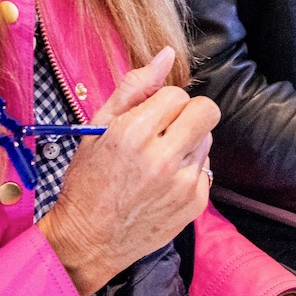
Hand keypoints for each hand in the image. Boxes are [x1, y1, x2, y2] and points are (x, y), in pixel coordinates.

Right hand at [38, 47, 214, 295]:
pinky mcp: (195, 203)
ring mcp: (183, 183)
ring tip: (159, 160)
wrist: (90, 240)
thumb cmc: (89, 180)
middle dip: (189, 113)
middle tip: (167, 130)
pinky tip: (163, 183)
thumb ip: (134, 87)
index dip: (162, 102)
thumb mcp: (98, 127)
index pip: (177, 94)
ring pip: (206, 139)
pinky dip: (188, 170)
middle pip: (206, 111)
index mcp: (134, 133)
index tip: (147, 118)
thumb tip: (168, 55)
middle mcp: (164, 158)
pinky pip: (205, 169)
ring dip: (188, 143)